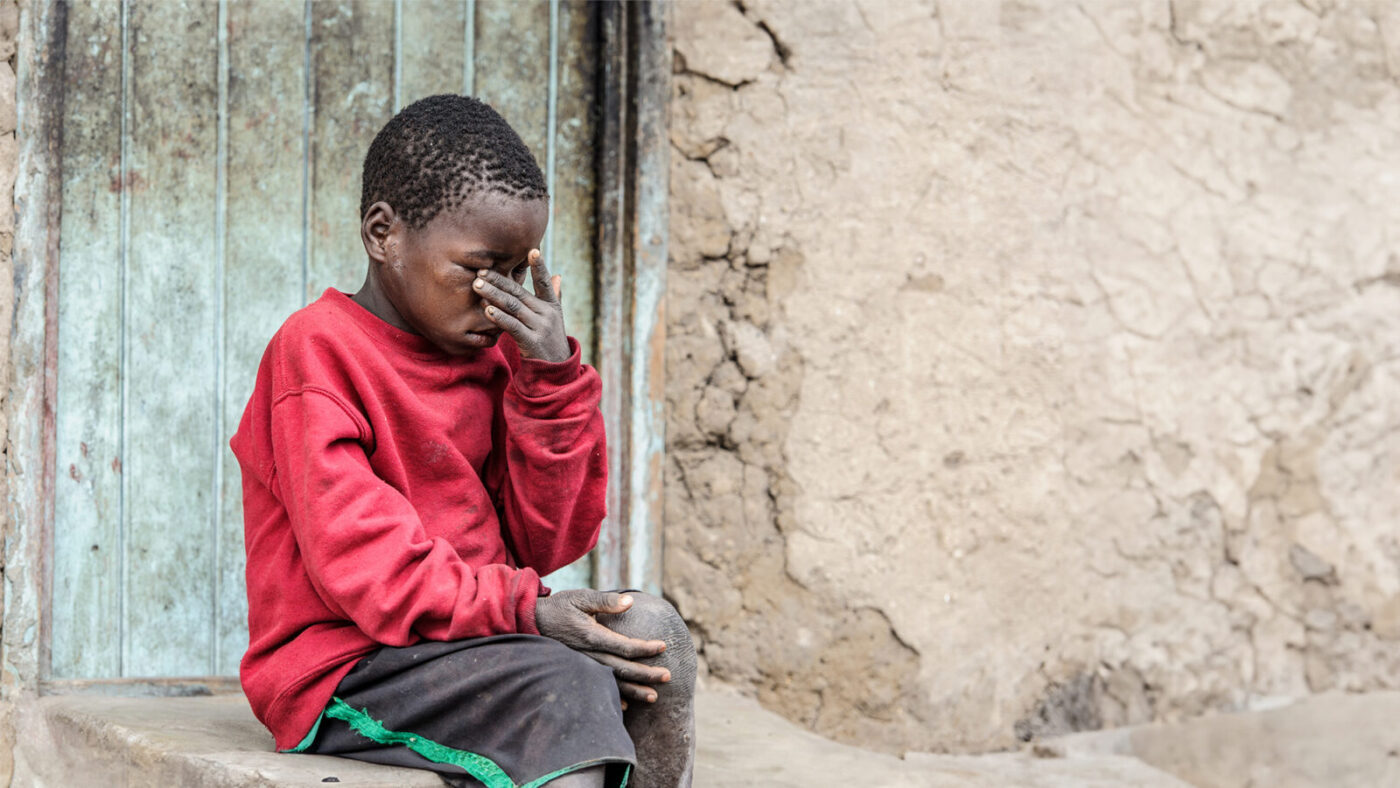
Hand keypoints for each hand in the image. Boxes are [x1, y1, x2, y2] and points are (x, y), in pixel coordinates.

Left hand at [474, 250, 569, 361]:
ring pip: (513, 307)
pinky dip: (499, 317)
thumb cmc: (550, 342)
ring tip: (477, 286)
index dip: (540, 267)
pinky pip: (512, 326)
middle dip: (499, 281)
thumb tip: (557, 276)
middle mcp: (547, 314)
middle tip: (481, 271)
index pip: (544, 283)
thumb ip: (554, 296)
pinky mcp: (532, 342)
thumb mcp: (555, 318)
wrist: (555, 372)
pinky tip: (487, 310)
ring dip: (493, 295)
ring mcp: (540, 328)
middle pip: (519, 293)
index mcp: (552, 306)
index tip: (532, 250)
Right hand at [535, 590, 670, 706]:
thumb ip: (606, 600)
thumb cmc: (559, 607)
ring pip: (613, 682)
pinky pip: (597, 686)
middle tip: (668, 676)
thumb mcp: (581, 597)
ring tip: (653, 697)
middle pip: (623, 668)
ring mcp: (582, 664)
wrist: (531, 622)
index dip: (645, 648)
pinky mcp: (577, 670)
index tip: (663, 647)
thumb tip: (630, 601)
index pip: (625, 646)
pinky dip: (612, 696)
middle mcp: (589, 654)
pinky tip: (625, 705)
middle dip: (647, 674)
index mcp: (592, 635)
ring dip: (634, 690)